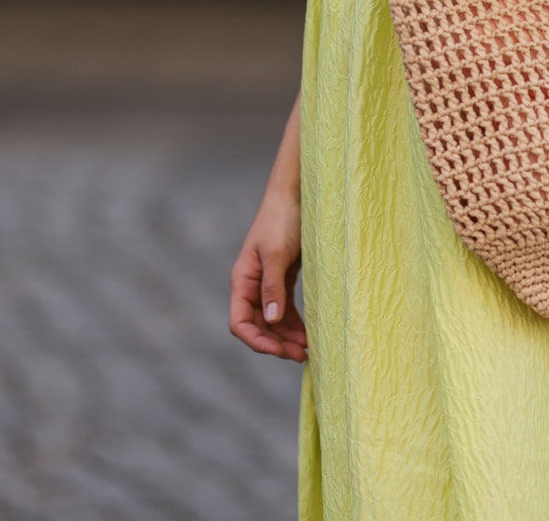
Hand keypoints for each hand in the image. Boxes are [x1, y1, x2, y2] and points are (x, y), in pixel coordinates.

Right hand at [229, 188, 306, 362]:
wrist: (296, 194)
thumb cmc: (282, 219)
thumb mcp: (277, 253)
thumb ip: (273, 286)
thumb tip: (271, 320)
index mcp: (243, 280)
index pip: (240, 322)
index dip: (257, 341)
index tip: (278, 350)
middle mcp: (252, 285)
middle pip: (258, 326)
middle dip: (276, 343)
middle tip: (301, 355)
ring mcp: (268, 283)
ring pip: (273, 321)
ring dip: (287, 336)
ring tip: (307, 349)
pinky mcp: (284, 278)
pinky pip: (286, 309)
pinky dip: (295, 323)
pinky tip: (308, 333)